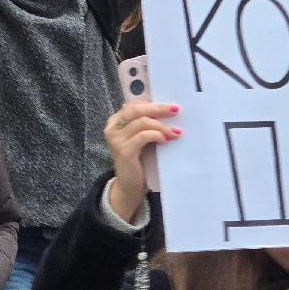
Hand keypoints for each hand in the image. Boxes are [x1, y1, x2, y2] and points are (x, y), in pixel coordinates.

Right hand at [104, 102, 179, 222]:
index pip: (134, 105)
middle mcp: (112, 128)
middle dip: (158, 109)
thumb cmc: (138, 160)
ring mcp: (116, 140)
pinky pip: (143, 137)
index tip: (170, 105)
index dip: (152, 103)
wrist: (129, 186)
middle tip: (175, 110)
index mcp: (115, 122)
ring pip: (142, 122)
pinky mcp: (124, 151)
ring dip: (161, 126)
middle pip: (136, 110)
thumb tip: (167, 110)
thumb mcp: (140, 139)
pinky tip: (166, 140)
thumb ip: (145, 124)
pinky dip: (157, 135)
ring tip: (175, 132)